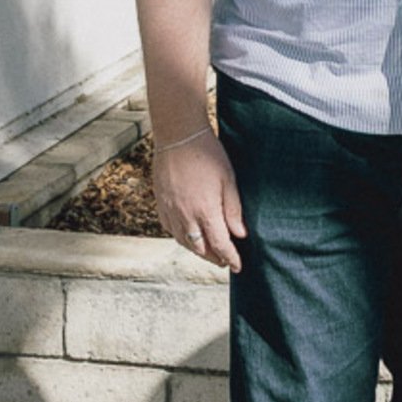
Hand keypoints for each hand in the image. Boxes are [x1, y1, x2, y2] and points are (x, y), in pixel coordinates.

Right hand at [150, 132, 244, 271]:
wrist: (178, 135)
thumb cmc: (207, 153)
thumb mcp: (229, 180)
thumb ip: (233, 210)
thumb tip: (240, 234)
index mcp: (206, 211)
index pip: (220, 245)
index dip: (230, 258)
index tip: (237, 266)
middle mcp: (186, 216)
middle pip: (201, 248)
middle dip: (214, 258)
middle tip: (225, 261)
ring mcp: (171, 210)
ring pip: (184, 242)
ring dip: (197, 250)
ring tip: (208, 252)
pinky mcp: (161, 203)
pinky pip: (170, 229)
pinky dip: (181, 238)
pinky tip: (188, 236)